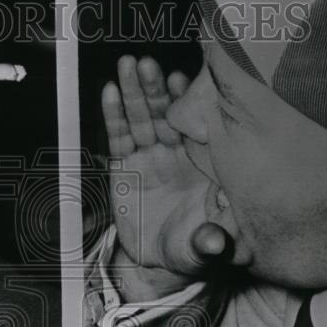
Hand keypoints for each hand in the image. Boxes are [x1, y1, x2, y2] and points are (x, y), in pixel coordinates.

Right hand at [103, 55, 228, 297]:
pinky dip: (113, 115)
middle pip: (165, 113)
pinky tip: (110, 93)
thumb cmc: (191, 248)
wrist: (160, 262)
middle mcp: (175, 155)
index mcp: (201, 164)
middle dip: (156, 87)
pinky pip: (118, 137)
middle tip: (148, 64)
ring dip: (134, 91)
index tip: (184, 78)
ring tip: (127, 66)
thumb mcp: (204, 248)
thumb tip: (216, 243)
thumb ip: (210, 243)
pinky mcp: (124, 167)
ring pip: (142, 118)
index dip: (189, 101)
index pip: (196, 125)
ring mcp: (149, 157)